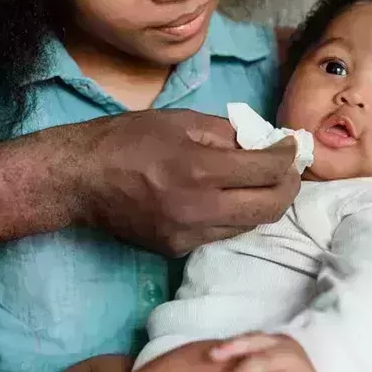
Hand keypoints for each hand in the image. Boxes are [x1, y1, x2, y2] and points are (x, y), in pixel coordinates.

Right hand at [62, 109, 300, 256]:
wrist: (80, 180)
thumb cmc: (127, 140)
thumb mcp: (180, 121)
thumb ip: (228, 132)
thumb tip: (266, 142)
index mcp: (198, 169)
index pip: (267, 170)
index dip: (288, 156)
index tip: (291, 146)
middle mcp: (197, 209)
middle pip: (270, 208)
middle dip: (289, 186)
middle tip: (289, 169)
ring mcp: (187, 235)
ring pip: (249, 225)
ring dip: (263, 202)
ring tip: (260, 181)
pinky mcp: (176, 250)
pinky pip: (221, 234)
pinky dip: (233, 215)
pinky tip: (225, 197)